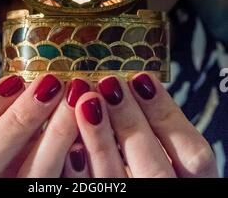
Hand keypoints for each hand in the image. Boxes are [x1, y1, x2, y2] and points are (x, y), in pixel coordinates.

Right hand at [0, 74, 91, 177]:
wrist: (34, 174)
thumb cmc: (19, 150)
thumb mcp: (2, 133)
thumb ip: (6, 114)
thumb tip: (39, 77)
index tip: (16, 80)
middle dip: (17, 118)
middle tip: (53, 84)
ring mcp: (8, 197)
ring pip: (28, 177)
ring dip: (56, 135)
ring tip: (83, 100)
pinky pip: (58, 187)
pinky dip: (76, 163)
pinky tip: (90, 136)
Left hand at [64, 74, 217, 177]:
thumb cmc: (148, 168)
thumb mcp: (167, 154)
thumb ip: (155, 130)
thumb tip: (128, 84)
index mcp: (193, 185)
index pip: (194, 154)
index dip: (167, 113)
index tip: (142, 78)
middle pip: (155, 169)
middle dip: (130, 122)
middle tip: (109, 84)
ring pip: (116, 182)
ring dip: (100, 140)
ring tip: (86, 101)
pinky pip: (87, 194)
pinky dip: (78, 171)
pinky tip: (71, 142)